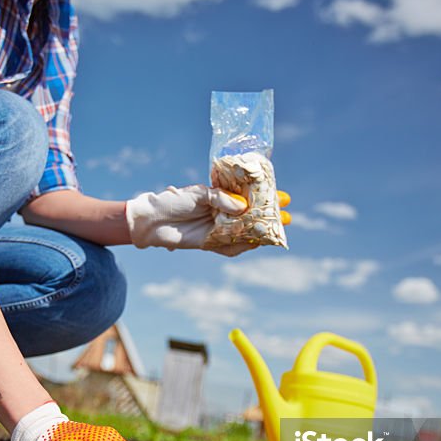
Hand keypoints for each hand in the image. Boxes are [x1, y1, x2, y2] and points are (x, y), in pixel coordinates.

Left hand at [126, 185, 292, 255]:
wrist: (152, 220)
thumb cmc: (174, 201)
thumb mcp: (200, 194)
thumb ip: (221, 199)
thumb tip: (242, 207)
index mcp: (220, 197)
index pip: (248, 196)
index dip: (265, 196)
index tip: (283, 195)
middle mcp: (222, 213)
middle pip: (251, 215)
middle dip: (270, 215)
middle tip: (288, 216)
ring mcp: (218, 229)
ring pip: (244, 231)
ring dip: (261, 231)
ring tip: (278, 229)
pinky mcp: (211, 244)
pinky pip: (231, 247)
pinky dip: (244, 245)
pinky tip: (258, 242)